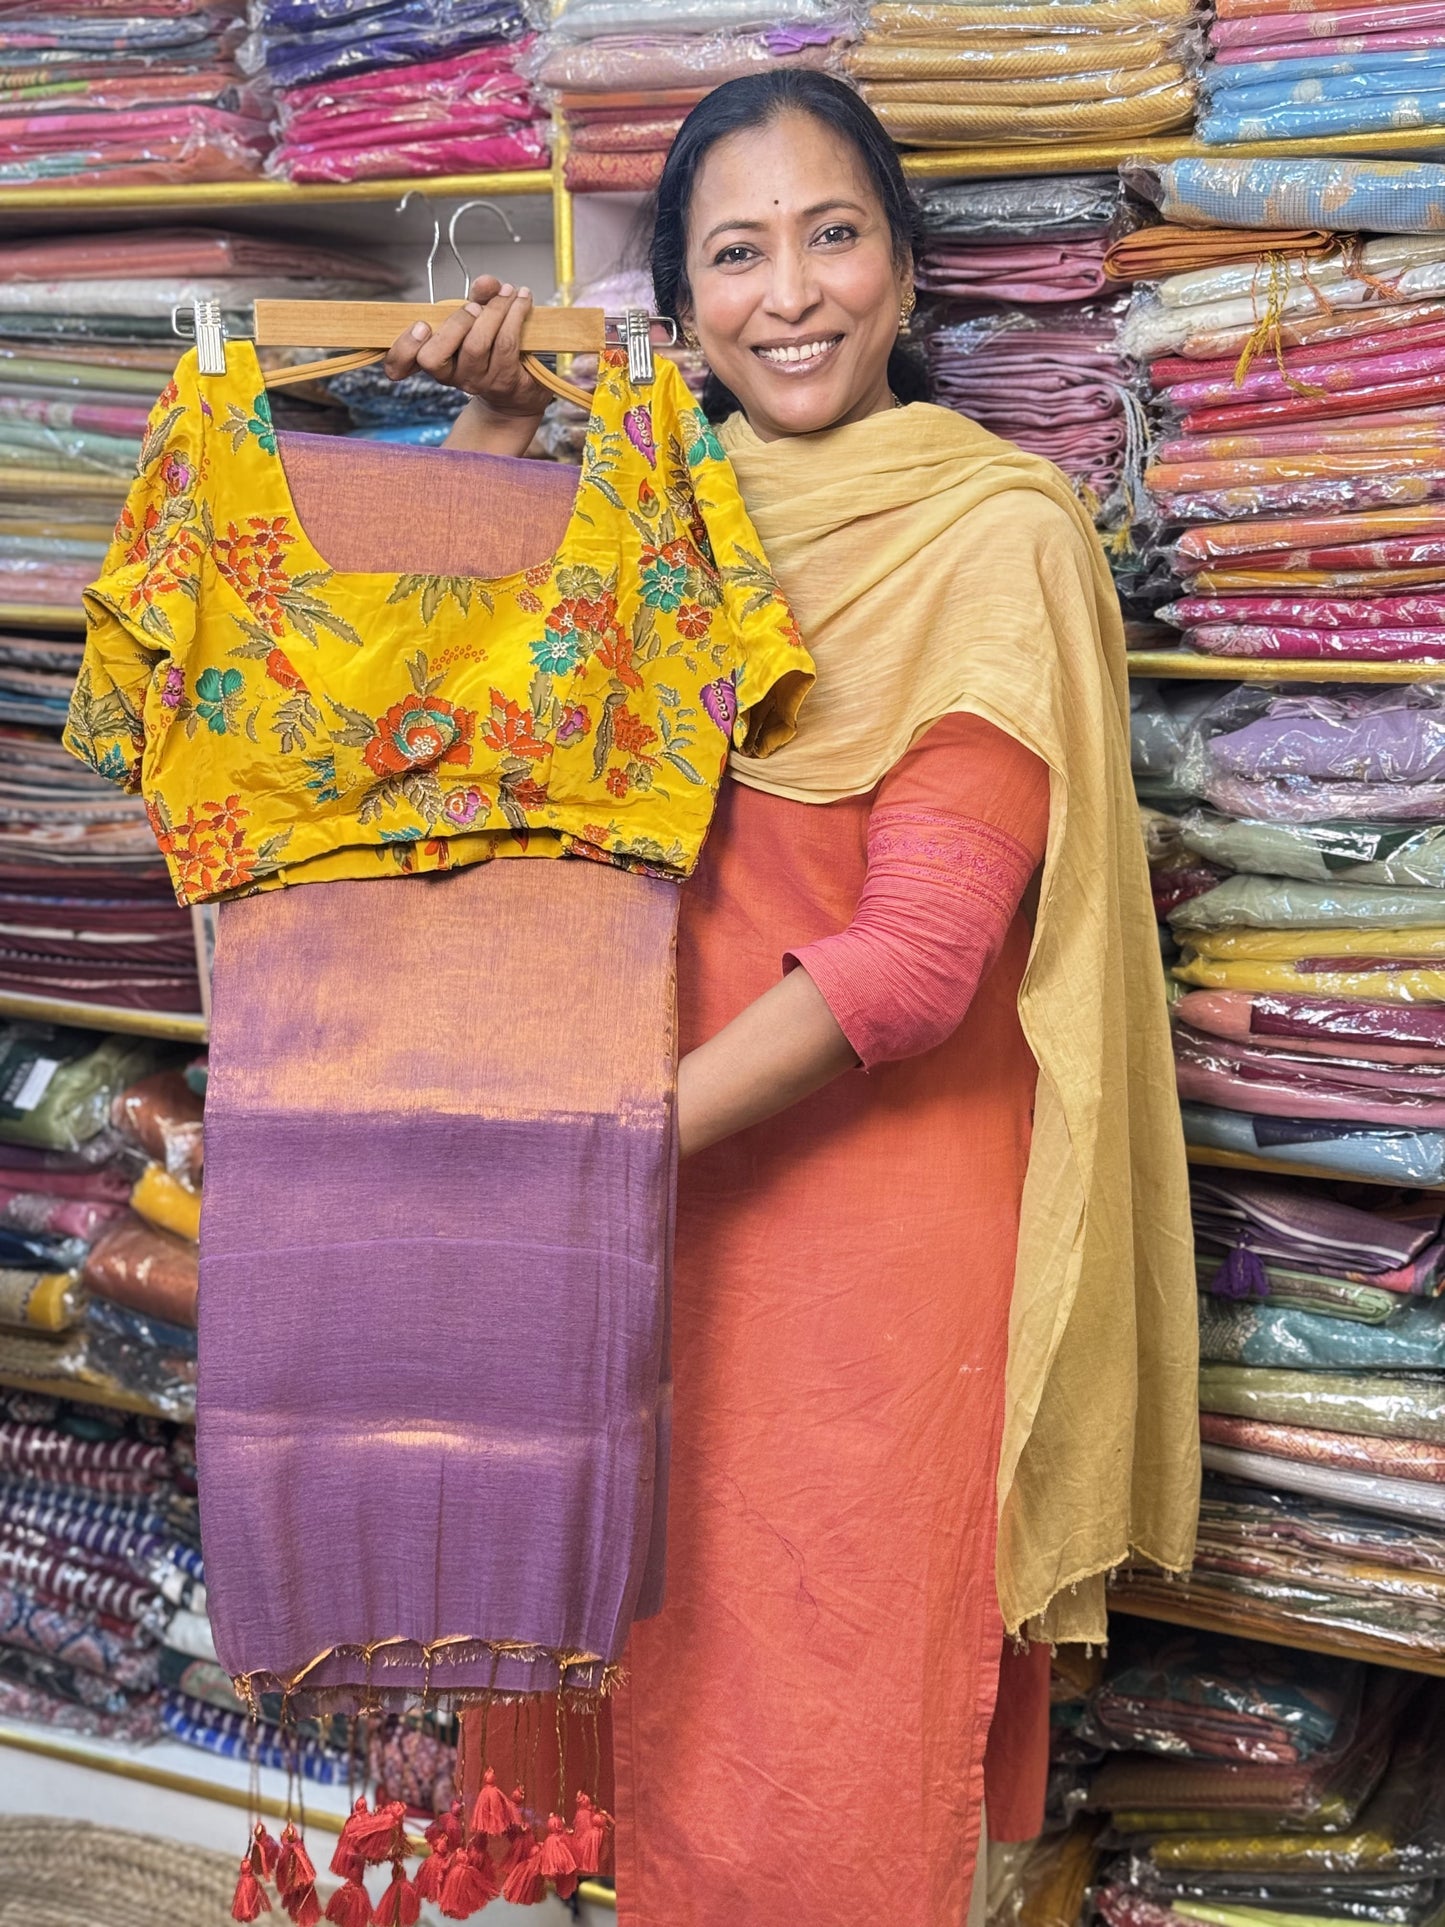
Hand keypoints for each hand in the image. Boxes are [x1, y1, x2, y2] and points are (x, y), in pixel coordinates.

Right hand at [383, 275, 550, 455]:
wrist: (519, 392)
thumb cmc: (493, 351)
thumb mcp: (479, 319)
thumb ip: (478, 297)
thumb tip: (486, 283)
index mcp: (434, 359)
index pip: (399, 364)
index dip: (404, 347)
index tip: (421, 325)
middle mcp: (451, 376)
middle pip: (434, 356)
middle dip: (455, 322)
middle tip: (475, 306)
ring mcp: (477, 382)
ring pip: (475, 345)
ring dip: (494, 311)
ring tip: (508, 293)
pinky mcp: (505, 381)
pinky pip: (506, 343)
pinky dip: (515, 314)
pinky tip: (522, 300)